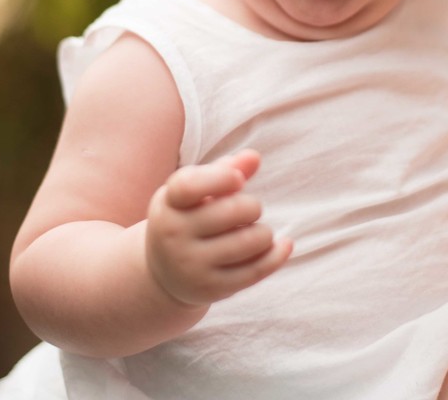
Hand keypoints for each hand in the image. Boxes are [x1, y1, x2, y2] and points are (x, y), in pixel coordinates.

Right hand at [145, 149, 292, 306]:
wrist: (164, 274)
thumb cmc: (188, 218)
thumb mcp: (196, 192)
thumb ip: (225, 171)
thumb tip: (254, 158)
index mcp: (169, 203)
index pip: (189, 186)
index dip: (220, 178)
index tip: (239, 179)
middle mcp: (174, 235)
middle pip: (232, 211)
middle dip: (252, 206)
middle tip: (251, 210)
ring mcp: (190, 265)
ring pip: (249, 242)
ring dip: (264, 233)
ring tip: (258, 232)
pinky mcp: (210, 289)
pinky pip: (255, 271)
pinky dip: (276, 255)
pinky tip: (283, 245)